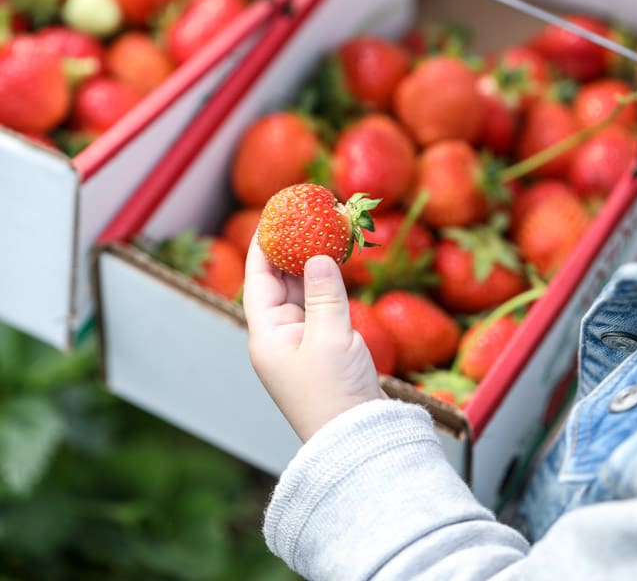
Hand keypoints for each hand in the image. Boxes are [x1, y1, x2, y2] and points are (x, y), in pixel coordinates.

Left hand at [243, 235, 383, 442]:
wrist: (359, 440)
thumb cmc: (336, 395)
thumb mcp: (331, 338)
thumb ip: (323, 293)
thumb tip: (317, 256)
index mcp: (267, 335)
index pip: (258, 278)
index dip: (264, 245)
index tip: (273, 215)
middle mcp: (279, 336)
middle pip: (278, 281)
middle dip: (290, 248)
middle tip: (303, 216)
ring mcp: (300, 342)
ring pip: (300, 292)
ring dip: (310, 263)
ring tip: (321, 230)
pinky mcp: (322, 347)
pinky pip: (319, 305)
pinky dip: (326, 283)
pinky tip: (335, 263)